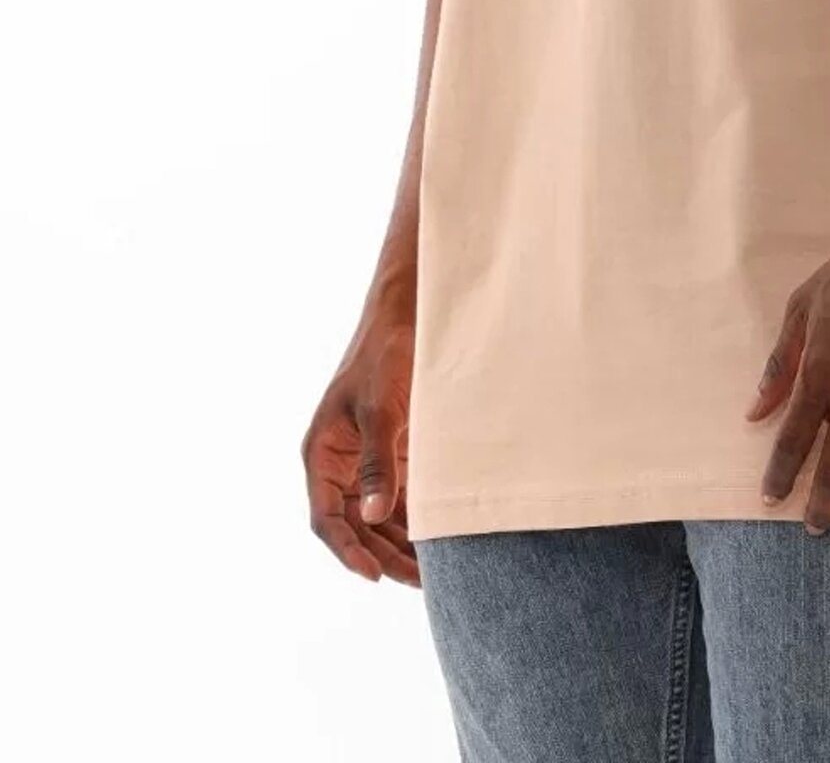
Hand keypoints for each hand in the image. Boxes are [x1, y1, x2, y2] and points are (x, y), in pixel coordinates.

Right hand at [301, 301, 420, 586]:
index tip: (372, 576)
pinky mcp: (395, 455)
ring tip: (435, 572)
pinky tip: (441, 540)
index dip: (347, 550)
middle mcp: (341, 464)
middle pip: (355, 526)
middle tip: (418, 581)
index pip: (326, 517)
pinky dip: (416, 520)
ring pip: (379, 518)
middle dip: (383, 554)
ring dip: (401, 544)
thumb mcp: (379, 409)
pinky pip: (401, 498)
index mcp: (322, 454)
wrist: (409, 315)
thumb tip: (373, 516)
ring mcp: (368, 462)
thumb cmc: (385, 355)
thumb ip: (378, 463)